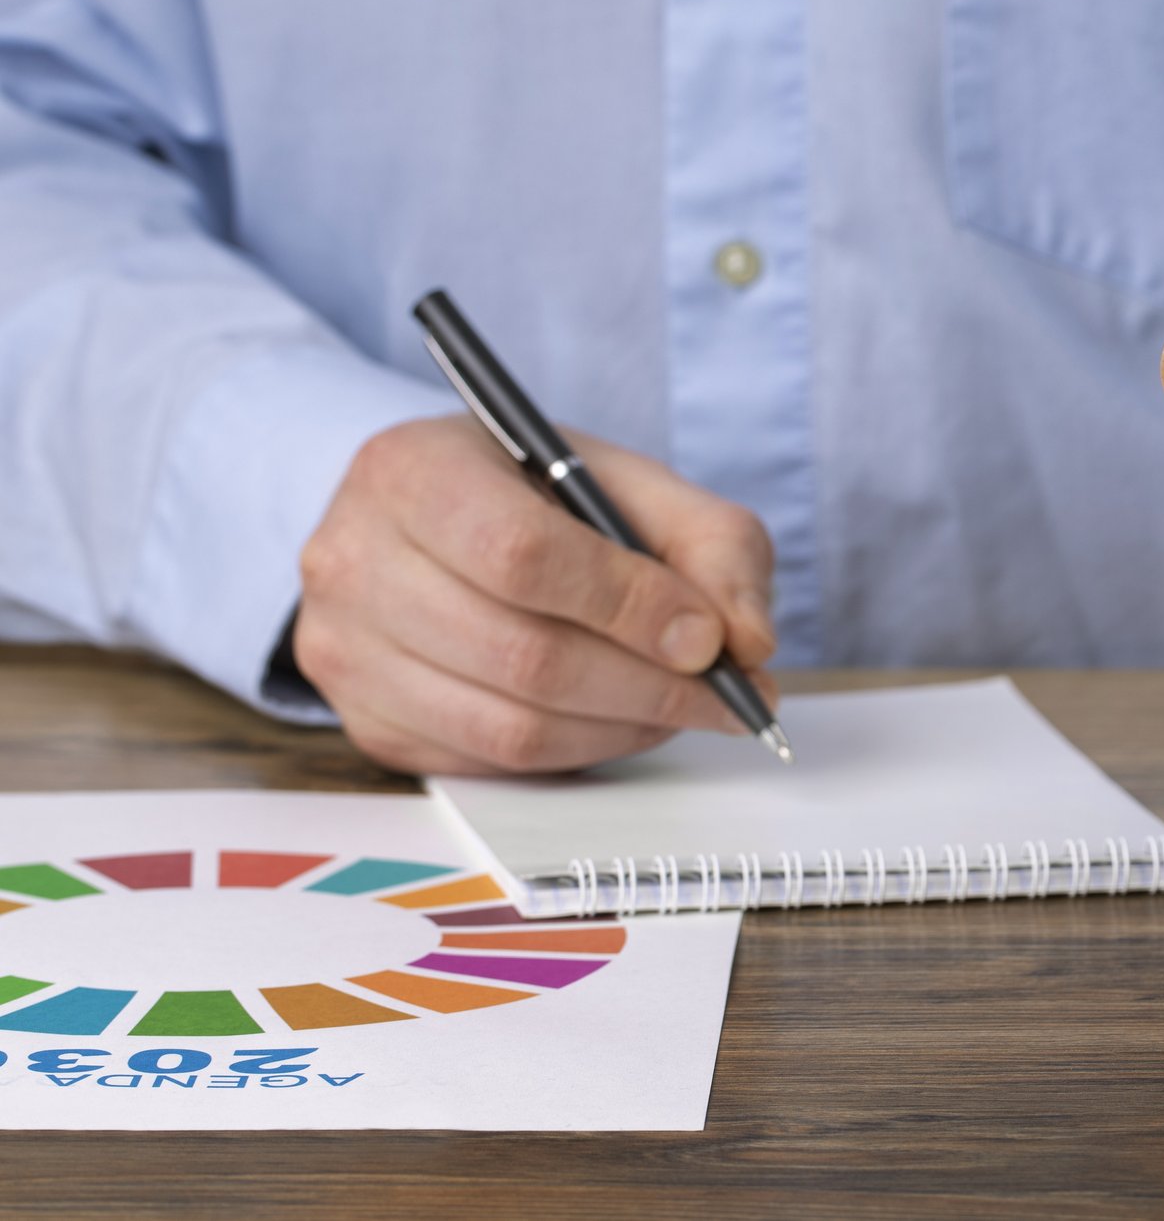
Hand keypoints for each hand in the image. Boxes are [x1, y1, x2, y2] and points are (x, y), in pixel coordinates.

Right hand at [294, 415, 779, 775]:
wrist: (436, 522)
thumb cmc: (539, 495)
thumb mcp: (632, 483)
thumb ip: (712, 544)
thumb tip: (748, 642)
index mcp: (410, 470)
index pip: (521, 555)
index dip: (628, 606)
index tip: (708, 638)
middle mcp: (352, 559)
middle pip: (521, 654)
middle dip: (646, 684)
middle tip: (726, 694)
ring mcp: (343, 650)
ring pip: (509, 726)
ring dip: (624, 728)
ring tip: (687, 706)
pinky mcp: (367, 722)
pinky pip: (491, 764)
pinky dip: (579, 751)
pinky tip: (622, 718)